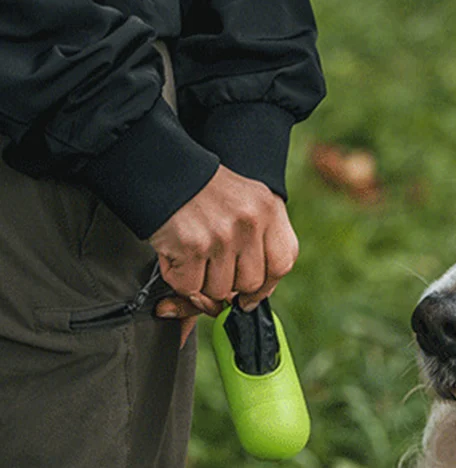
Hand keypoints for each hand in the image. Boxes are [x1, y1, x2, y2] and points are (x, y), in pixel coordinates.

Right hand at [151, 164, 298, 344]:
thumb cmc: (204, 190)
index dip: (266, 286)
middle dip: (228, 284)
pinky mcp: (192, 246)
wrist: (161, 167)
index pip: (282, 263)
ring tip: (193, 253)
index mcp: (269, 209)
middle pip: (249, 283)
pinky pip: (189, 287)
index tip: (250, 296)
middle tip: (211, 267)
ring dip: (201, 281)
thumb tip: (249, 299)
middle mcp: (250, 223)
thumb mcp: (245, 202)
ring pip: (218, 290)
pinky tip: (176, 255)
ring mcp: (222, 235)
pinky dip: (178, 278)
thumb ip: (258, 241)